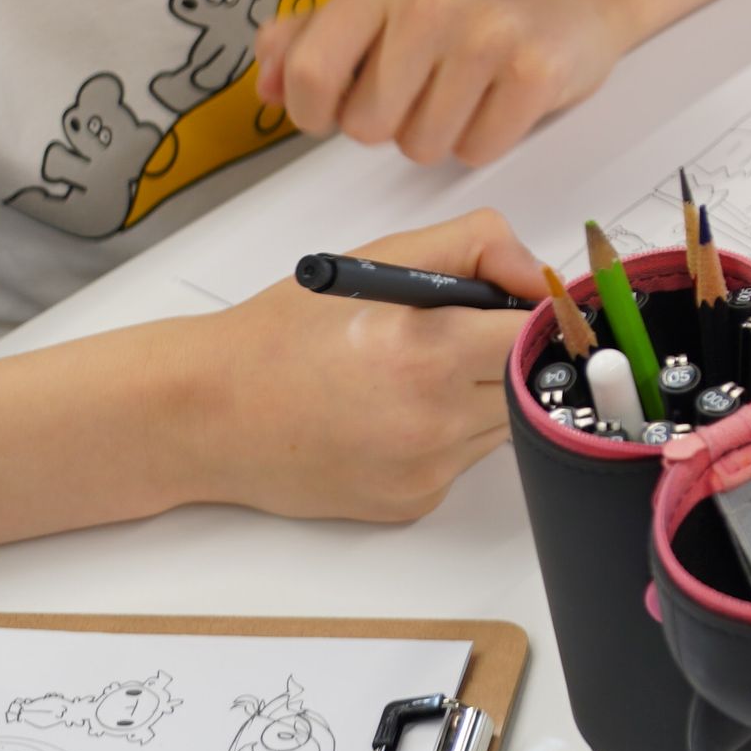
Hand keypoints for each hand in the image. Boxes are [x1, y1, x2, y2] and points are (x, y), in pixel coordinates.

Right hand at [193, 209, 542, 523]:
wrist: (207, 414)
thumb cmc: (284, 334)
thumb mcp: (381, 260)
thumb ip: (477, 247)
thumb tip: (541, 276)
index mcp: (425, 352)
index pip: (537, 336)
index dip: (543, 316)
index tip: (535, 307)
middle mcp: (430, 420)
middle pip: (530, 381)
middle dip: (508, 353)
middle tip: (461, 334)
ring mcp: (424, 470)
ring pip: (505, 423)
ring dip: (484, 394)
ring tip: (415, 373)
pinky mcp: (413, 502)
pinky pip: (466, 460)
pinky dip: (450, 434)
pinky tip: (394, 415)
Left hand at [257, 0, 631, 166]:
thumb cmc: (471, 5)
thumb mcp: (386, 2)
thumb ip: (312, 37)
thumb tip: (270, 85)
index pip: (310, 75)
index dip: (315, 112)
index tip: (339, 107)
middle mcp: (431, 2)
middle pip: (367, 126)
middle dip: (392, 125)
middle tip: (427, 89)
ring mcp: (488, 34)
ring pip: (423, 148)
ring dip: (442, 136)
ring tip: (467, 93)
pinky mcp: (535, 71)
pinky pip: (478, 149)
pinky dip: (486, 139)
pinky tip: (500, 100)